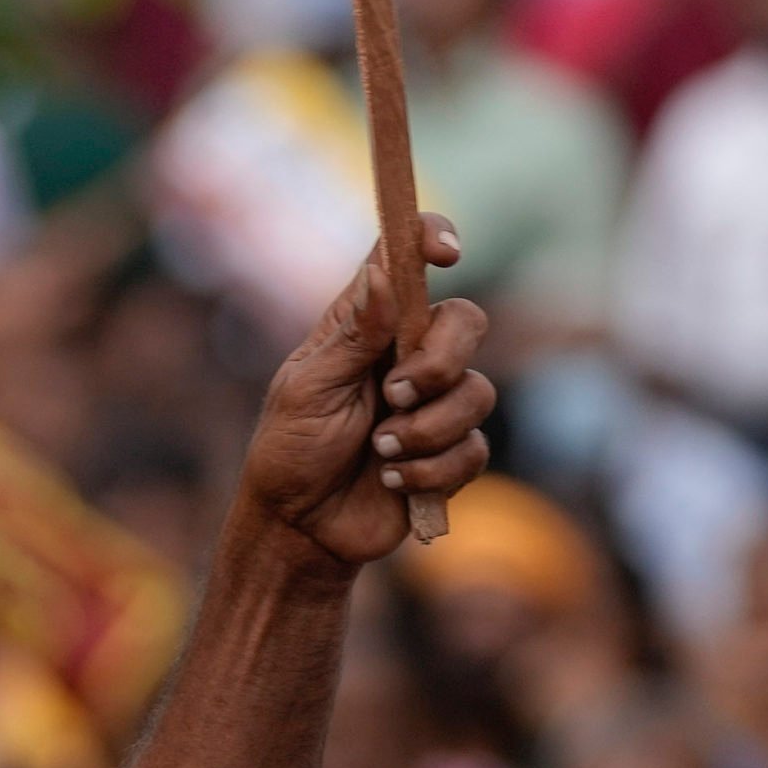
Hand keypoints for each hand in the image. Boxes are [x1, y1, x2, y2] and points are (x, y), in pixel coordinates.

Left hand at [234, 221, 493, 567]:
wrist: (300, 528)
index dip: (431, 239)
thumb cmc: (290, 451)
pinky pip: (474, 449)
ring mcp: (433, 404)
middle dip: (440, 362)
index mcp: (366, 326)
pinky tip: (392, 480)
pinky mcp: (449, 453)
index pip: (405, 260)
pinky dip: (431, 469)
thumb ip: (352, 335)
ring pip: (477, 392)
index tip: (446, 253)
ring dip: (427, 429)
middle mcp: (407, 356)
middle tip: (393, 395)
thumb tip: (382, 274)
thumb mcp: (307, 390)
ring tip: (380, 451)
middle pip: (466, 322)